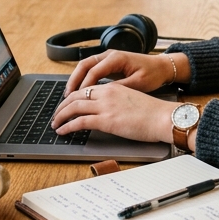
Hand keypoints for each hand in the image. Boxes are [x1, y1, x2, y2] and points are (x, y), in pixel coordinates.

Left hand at [52, 82, 175, 142]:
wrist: (163, 117)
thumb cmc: (153, 113)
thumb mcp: (132, 101)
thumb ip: (117, 103)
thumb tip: (109, 112)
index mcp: (114, 88)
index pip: (87, 89)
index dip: (73, 97)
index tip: (67, 104)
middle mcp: (107, 93)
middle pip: (76, 96)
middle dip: (63, 106)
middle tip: (56, 114)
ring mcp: (106, 106)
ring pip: (74, 107)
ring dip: (61, 116)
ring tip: (55, 124)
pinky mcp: (106, 120)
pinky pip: (80, 121)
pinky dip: (68, 126)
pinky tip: (63, 131)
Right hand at [63, 50, 188, 95]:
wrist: (162, 67)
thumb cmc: (152, 74)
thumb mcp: (138, 84)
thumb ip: (120, 88)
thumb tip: (103, 95)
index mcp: (117, 58)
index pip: (94, 71)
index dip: (84, 85)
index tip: (77, 99)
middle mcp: (110, 55)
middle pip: (84, 65)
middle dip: (74, 80)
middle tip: (66, 96)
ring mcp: (108, 58)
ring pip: (85, 66)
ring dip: (76, 79)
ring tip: (69, 95)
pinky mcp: (109, 63)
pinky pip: (91, 69)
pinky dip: (83, 79)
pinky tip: (79, 91)